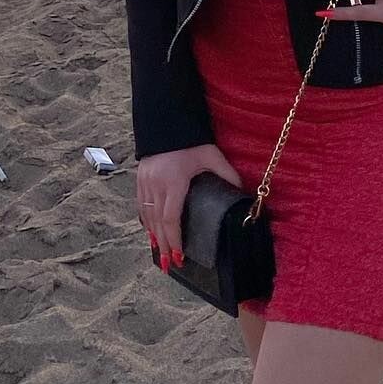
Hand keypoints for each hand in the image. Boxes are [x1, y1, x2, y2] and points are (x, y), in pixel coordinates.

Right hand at [136, 142, 242, 273]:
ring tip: (159, 253)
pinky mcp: (140, 177)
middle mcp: (156, 185)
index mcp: (174, 182)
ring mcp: (145, 181)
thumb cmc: (191, 139)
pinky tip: (150, 230)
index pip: (172, 218)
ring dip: (153, 235)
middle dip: (163, 245)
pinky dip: (146, 220)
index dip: (174, 239)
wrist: (166, 119)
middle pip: (158, 222)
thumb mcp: (211, 155)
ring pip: (147, 215)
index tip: (179, 256)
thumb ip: (227, 174)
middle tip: (168, 264)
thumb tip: (243, 192)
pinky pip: (141, 204)